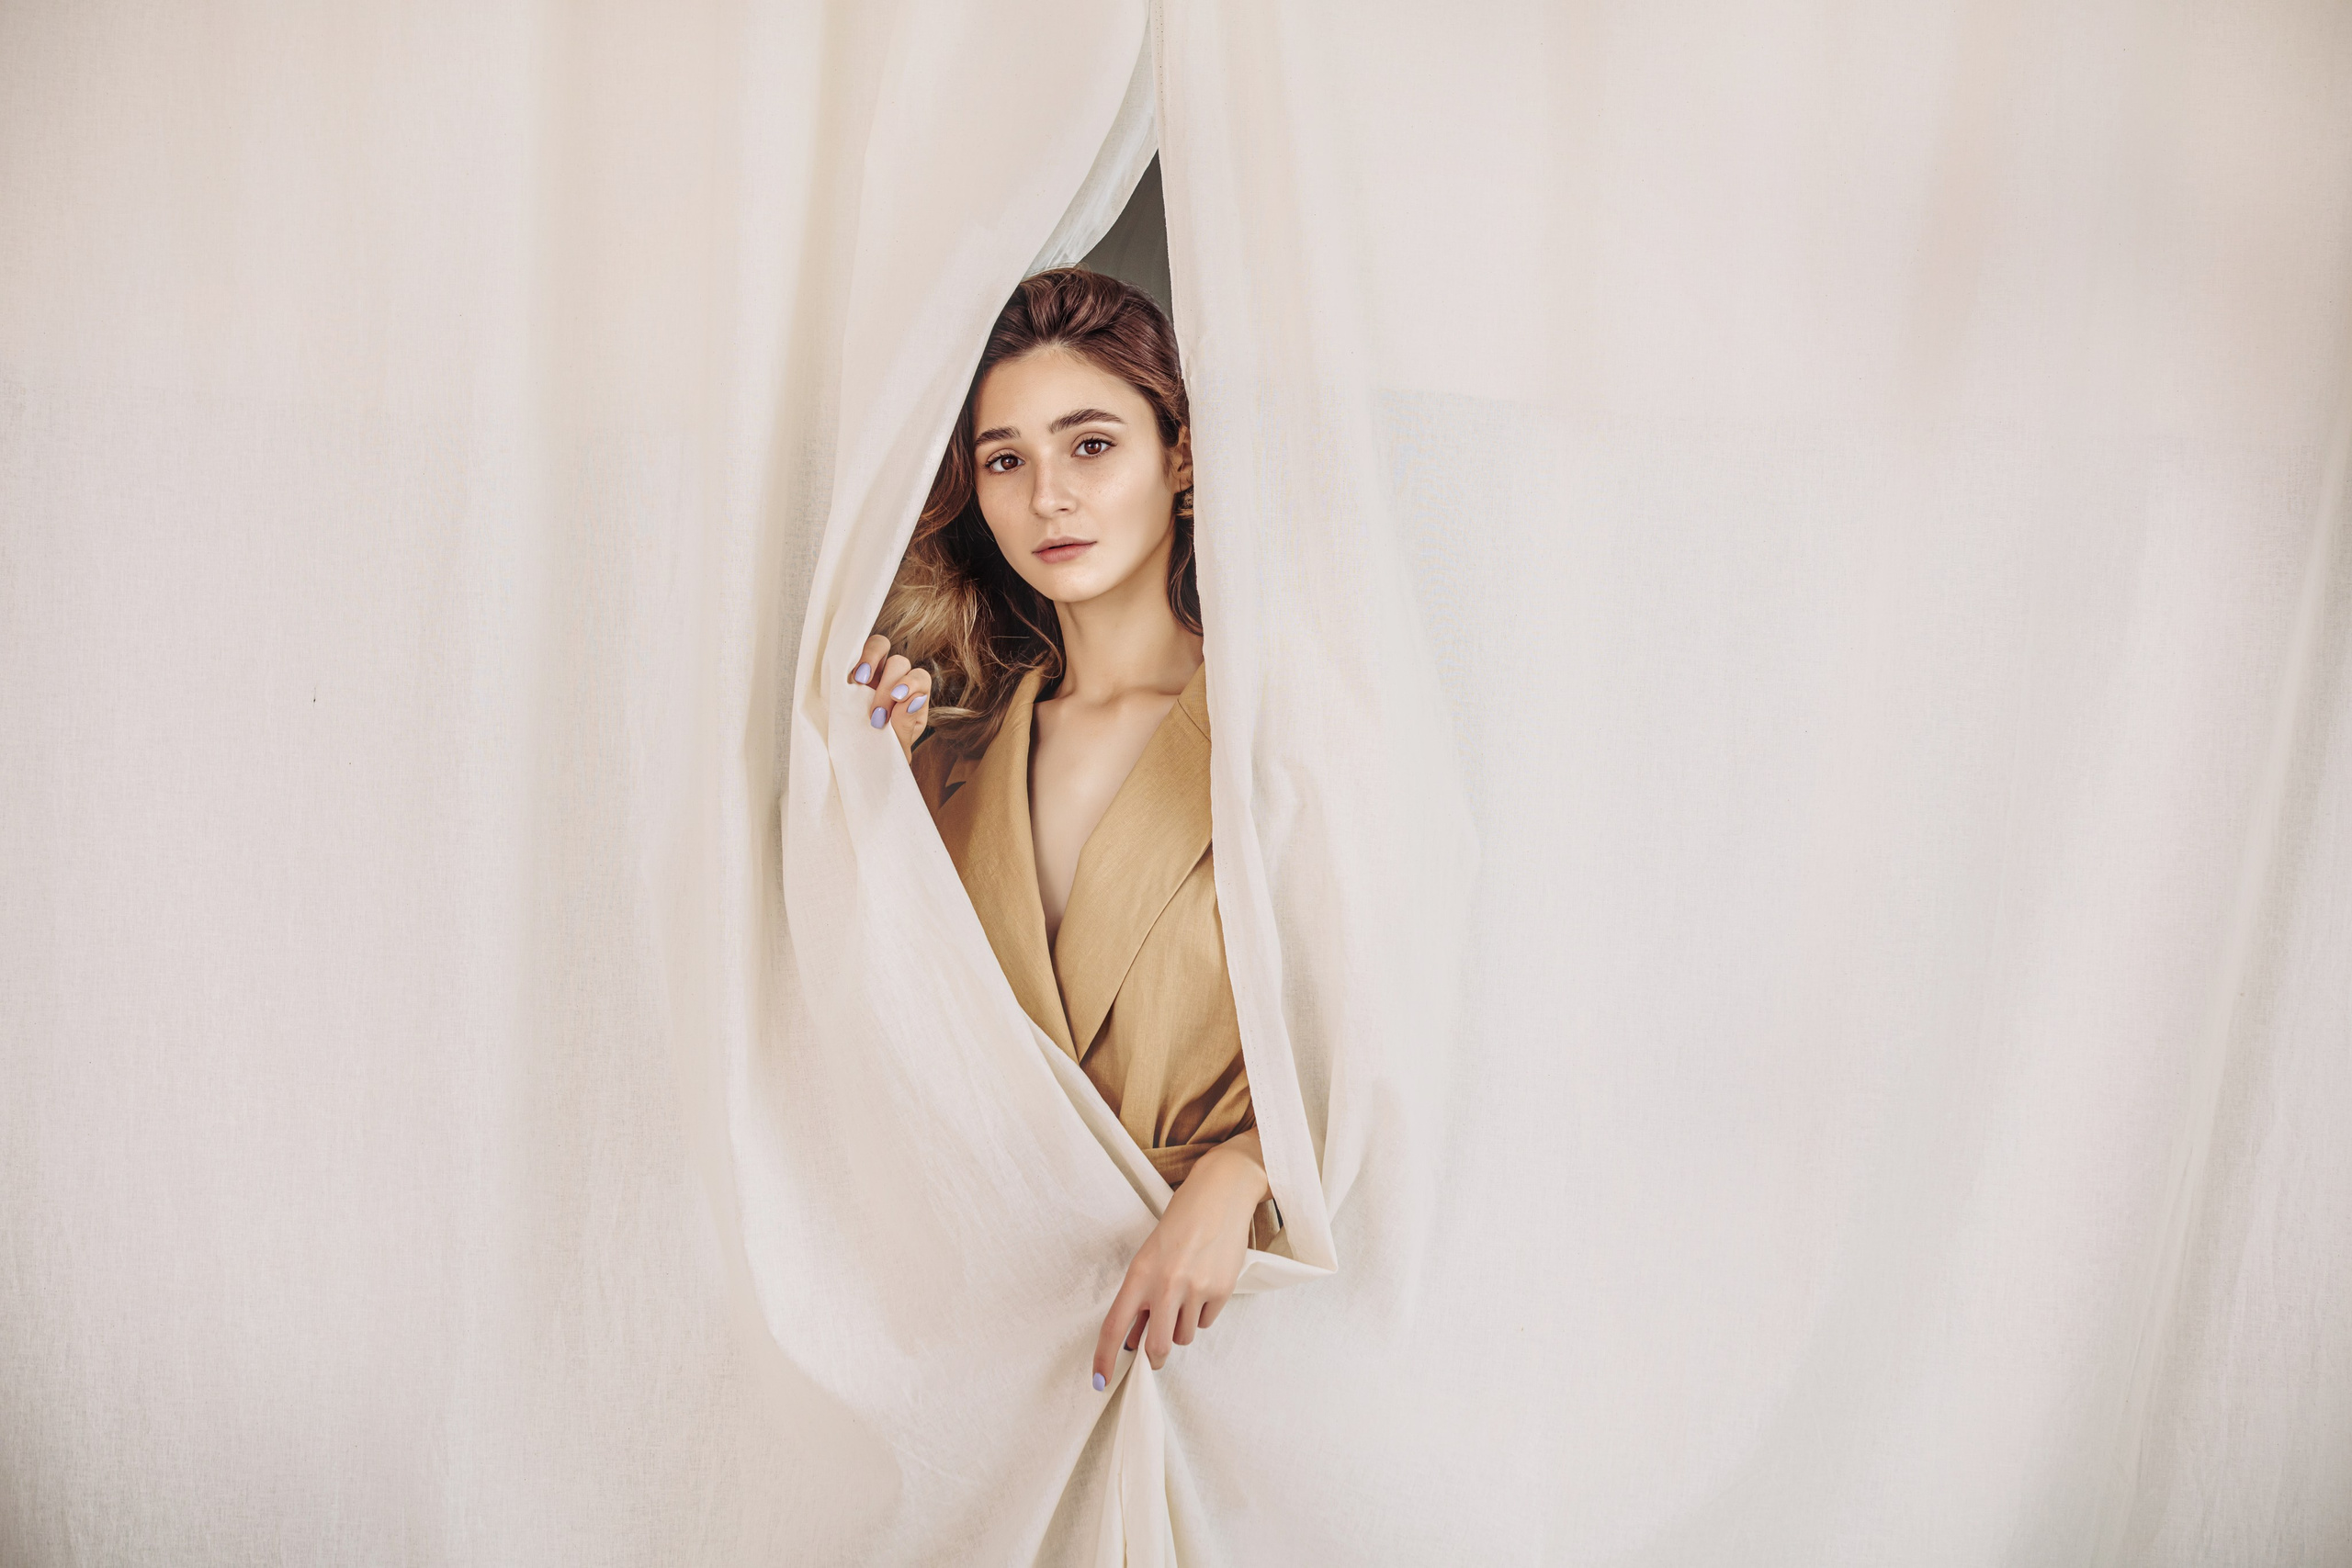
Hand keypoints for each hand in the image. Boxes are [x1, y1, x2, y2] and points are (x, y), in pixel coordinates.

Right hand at [846, 633, 931, 763]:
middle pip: (899, 662)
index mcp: (913, 697)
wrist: (856, 763)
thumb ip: (905, 725)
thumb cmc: (882, 754)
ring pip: (878, 646)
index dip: (910, 684)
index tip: (897, 700)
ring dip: (870, 658)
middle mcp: (896, 681)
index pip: (920, 678)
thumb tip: (913, 699)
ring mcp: (873, 673)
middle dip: (887, 685)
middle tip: (874, 714)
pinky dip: (850, 658)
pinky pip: (852, 653)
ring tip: (858, 680)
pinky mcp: (850, 672)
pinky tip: (845, 676)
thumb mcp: (896, 747)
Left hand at [1091, 1136, 1270, 1386]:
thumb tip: (1133, 1339)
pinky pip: (1206, 1323)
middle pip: (1156, 1347)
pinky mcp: (1222, 1290)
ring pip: (1184, 1337)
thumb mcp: (1149, 1258)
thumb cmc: (1179, 1225)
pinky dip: (1202, 1313)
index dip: (1105, 1358)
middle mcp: (1166, 1284)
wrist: (1219, 1196)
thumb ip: (1140, 1298)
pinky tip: (1204, 1286)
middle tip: (1155, 1356)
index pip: (1115, 1326)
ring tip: (1185, 1297)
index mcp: (1140, 1273)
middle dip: (1155, 1358)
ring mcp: (1196, 1288)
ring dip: (1181, 1328)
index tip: (1100, 1380)